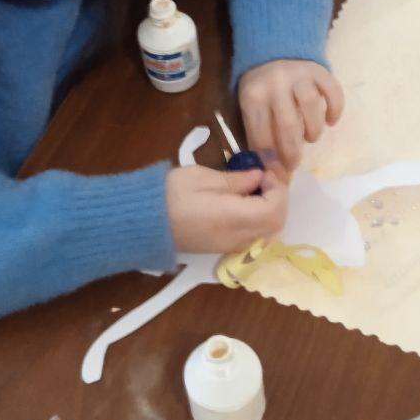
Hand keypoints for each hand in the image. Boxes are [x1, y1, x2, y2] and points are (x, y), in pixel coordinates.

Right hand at [166, 165, 287, 251]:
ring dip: (270, 210)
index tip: (265, 169)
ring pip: (267, 233)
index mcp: (233, 218)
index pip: (274, 209)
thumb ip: (235, 180)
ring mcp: (229, 246)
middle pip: (276, 224)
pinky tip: (244, 202)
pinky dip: (259, 220)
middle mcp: (236, 238)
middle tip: (264, 176)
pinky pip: (253, 237)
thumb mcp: (201, 178)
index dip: (277, 188)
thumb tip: (258, 177)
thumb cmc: (169, 195)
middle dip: (278, 198)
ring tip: (255, 187)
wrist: (141, 224)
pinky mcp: (221, 249)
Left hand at [238, 60, 343, 173]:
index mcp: (253, 95)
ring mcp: (299, 75)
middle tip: (295, 163)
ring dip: (313, 129)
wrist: (273, 50)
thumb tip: (270, 169)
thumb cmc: (261, 88)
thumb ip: (258, 132)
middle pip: (287, 124)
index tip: (277, 172)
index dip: (270, 157)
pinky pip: (333, 91)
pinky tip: (331, 121)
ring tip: (311, 138)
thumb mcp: (250, 105)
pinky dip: (335, 109)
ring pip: (311, 106)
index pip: (261, 133)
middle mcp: (275, 83)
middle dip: (292, 151)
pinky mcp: (319, 70)